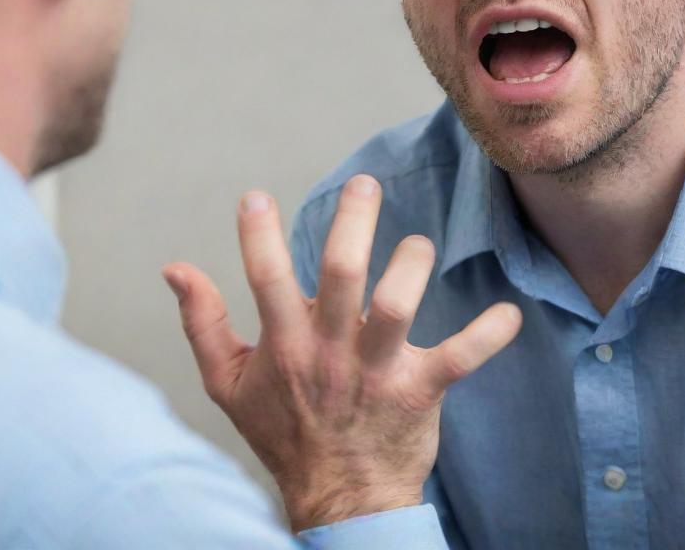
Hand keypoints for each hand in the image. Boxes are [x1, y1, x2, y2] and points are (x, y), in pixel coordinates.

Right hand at [163, 174, 521, 530]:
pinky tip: (510, 313)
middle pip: (341, 276)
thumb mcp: (226, 382)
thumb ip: (202, 321)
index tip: (255, 197)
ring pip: (397, 307)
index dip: (256, 238)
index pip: (264, 282)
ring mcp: (377, 371)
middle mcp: (330, 352)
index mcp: (285, 344)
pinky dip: (487, 335)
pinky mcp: (420, 389)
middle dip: (352, 224)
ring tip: (416, 244)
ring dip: (410, 267)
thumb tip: (174, 267)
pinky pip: (460, 357)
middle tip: (364, 183)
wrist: (338, 499)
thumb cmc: (283, 430)